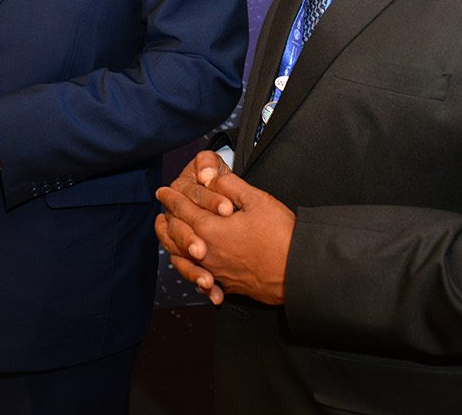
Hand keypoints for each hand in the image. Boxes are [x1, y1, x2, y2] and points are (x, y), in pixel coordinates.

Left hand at [156, 164, 294, 305]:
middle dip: (166, 217)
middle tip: (162, 208)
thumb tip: (210, 178)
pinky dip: (189, 269)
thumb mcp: (256, 200)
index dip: (171, 197)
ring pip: (181, 257)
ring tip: (167, 234)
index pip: (182, 209)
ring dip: (171, 242)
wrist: (298, 272)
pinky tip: (191, 265)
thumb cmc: (280, 236)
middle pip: (175, 233)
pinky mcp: (226, 284)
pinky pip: (198, 277)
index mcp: (210, 228)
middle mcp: (206, 252)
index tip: (162, 191)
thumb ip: (229, 185)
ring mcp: (215, 271)